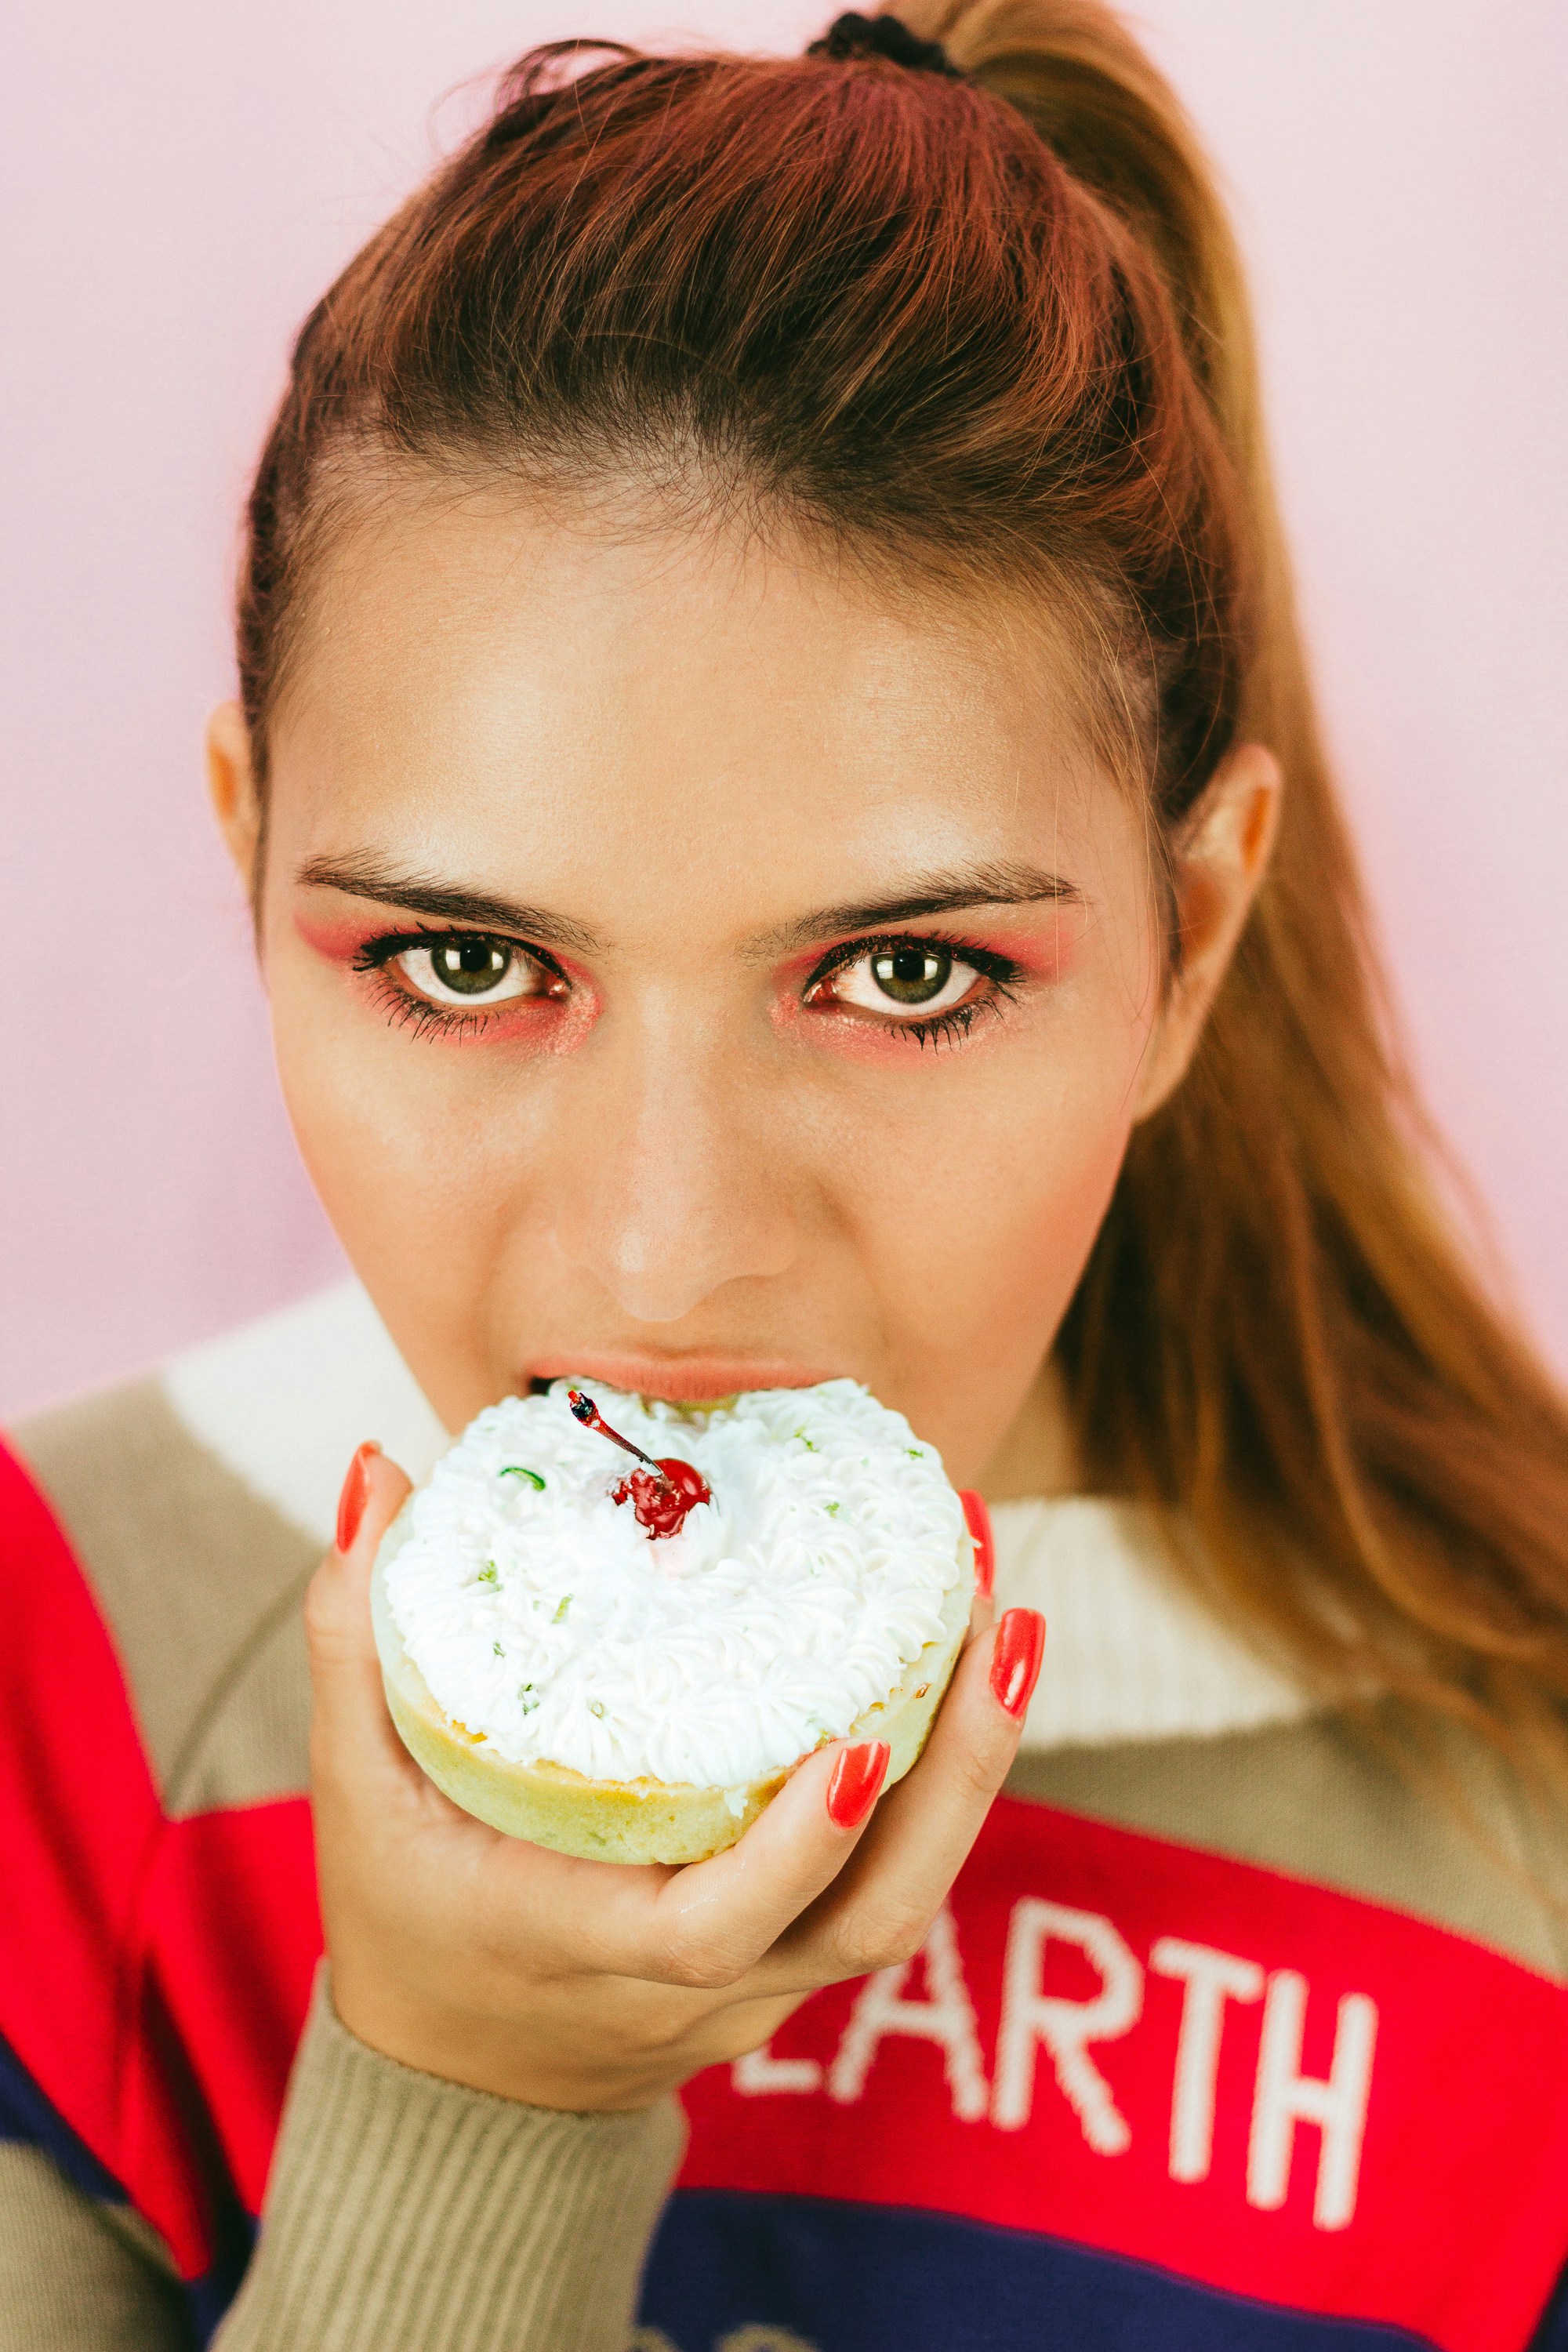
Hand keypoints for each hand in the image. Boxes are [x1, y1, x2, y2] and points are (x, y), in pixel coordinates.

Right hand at [308, 1442, 1043, 2112]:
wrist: (463, 2083)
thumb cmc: (405, 1915)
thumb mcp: (358, 1788)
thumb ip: (358, 1634)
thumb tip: (378, 1468)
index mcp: (588, 1942)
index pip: (720, 1927)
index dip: (798, 1850)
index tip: (857, 1744)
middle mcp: (702, 1985)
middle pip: (871, 1915)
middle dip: (957, 1772)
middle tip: (996, 1617)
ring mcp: (765, 1987)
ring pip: (905, 1901)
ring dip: (975, 1767)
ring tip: (1006, 1622)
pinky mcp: (796, 1966)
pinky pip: (893, 1881)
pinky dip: (945, 1784)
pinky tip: (965, 1668)